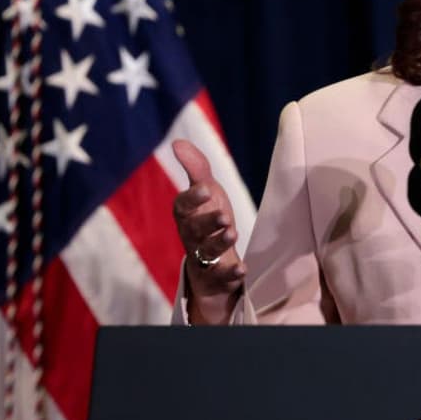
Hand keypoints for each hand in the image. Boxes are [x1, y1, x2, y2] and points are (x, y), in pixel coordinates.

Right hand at [172, 139, 244, 323]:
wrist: (215, 260)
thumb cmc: (209, 219)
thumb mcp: (207, 192)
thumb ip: (196, 168)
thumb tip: (177, 142)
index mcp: (187, 215)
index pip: (183, 206)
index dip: (192, 198)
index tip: (205, 189)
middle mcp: (191, 237)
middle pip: (193, 231)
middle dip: (207, 223)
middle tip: (224, 216)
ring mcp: (203, 258)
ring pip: (205, 253)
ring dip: (218, 244)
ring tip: (233, 232)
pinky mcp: (217, 278)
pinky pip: (221, 278)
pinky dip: (231, 274)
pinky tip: (243, 270)